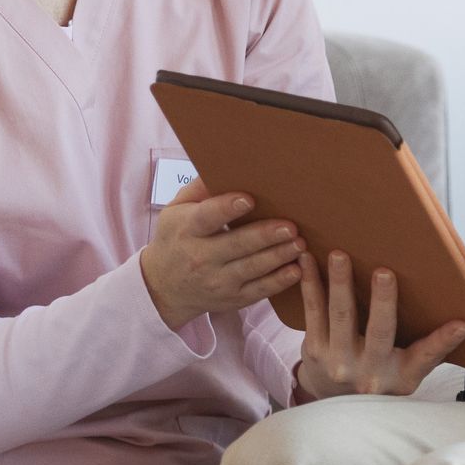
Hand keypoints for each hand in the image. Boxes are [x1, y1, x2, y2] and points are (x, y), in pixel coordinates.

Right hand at [140, 179, 303, 332]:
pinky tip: (297, 269)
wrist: (165, 288)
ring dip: (279, 255)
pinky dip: (279, 281)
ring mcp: (218, 281)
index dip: (227, 209)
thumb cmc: (176, 239)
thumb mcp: (176, 211)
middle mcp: (201, 257)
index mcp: (187, 230)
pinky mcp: (233, 298)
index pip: (207, 218)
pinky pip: (259, 291)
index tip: (249, 199)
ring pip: (252, 268)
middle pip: (236, 245)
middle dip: (265, 235)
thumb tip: (224, 166)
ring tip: (300, 243)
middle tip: (291, 226)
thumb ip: (199, 189)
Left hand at [294, 249, 464, 398]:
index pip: (425, 355)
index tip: (461, 324)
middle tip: (384, 273)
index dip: (442, 341)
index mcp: (396, 374)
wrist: (332, 400)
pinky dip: (311, 284)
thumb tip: (463, 325)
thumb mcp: (407, 374)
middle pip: (379, 331)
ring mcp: (336, 359)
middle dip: (382, 301)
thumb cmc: (378, 380)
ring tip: (339, 256)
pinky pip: (313, 311)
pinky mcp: (313, 348)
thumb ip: (431, 350)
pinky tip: (308, 261)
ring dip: (339, 284)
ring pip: (340, 315)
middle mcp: (367, 369)